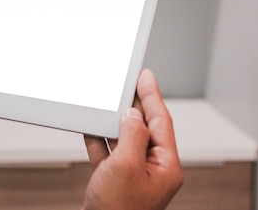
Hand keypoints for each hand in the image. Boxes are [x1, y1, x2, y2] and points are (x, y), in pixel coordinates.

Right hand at [82, 69, 182, 209]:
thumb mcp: (126, 166)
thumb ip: (132, 135)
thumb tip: (132, 115)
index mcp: (165, 166)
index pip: (161, 121)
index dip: (152, 95)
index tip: (145, 76)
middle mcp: (153, 169)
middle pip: (145, 127)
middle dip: (134, 105)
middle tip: (127, 82)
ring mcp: (134, 176)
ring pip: (126, 139)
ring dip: (114, 121)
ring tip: (108, 101)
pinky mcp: (116, 182)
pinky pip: (110, 154)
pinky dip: (100, 140)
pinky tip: (91, 128)